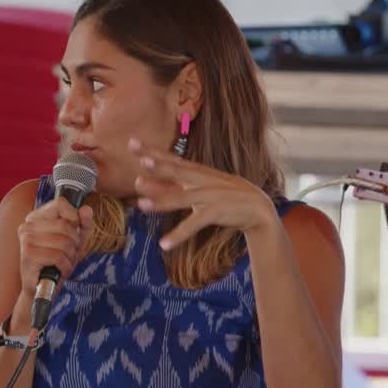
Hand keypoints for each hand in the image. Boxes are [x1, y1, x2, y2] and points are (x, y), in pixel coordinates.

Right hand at [17, 198, 92, 298]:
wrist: (42, 288)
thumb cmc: (57, 262)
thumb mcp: (75, 240)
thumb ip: (83, 224)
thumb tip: (86, 209)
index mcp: (36, 217)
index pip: (60, 203)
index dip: (74, 218)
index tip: (73, 232)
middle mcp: (28, 225)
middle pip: (65, 225)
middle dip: (74, 243)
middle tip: (68, 254)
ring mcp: (26, 239)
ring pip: (64, 242)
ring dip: (70, 257)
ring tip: (62, 263)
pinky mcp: (29, 254)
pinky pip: (58, 256)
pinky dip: (65, 266)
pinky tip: (58, 270)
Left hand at [128, 137, 277, 249]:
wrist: (256, 207)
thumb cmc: (219, 195)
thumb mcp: (193, 187)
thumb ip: (168, 186)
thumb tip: (139, 182)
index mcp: (194, 171)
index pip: (169, 158)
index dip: (151, 151)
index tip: (131, 142)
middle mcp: (200, 180)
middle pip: (176, 171)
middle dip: (160, 167)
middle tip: (142, 162)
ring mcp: (209, 195)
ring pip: (182, 198)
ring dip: (162, 201)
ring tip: (141, 205)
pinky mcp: (216, 212)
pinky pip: (194, 224)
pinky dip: (179, 234)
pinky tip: (164, 244)